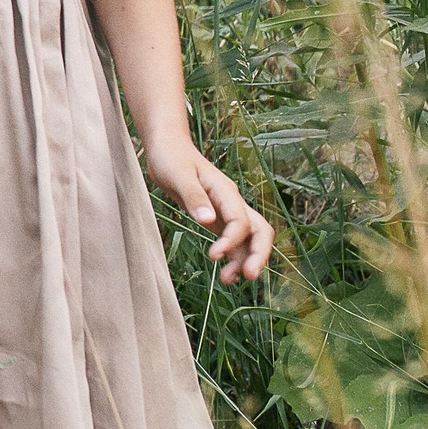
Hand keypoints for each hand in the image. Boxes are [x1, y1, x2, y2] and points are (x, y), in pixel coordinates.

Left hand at [146, 140, 273, 282]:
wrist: (167, 147)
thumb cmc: (171, 157)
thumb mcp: (177, 175)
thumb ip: (193, 197)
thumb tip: (208, 221)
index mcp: (225, 192)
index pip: (241, 221)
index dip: (232, 241)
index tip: (214, 255)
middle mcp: (232, 203)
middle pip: (260, 231)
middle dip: (259, 255)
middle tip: (248, 277)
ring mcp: (227, 212)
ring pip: (250, 240)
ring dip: (244, 261)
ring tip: (228, 280)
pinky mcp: (218, 219)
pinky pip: (235, 242)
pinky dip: (234, 258)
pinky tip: (225, 273)